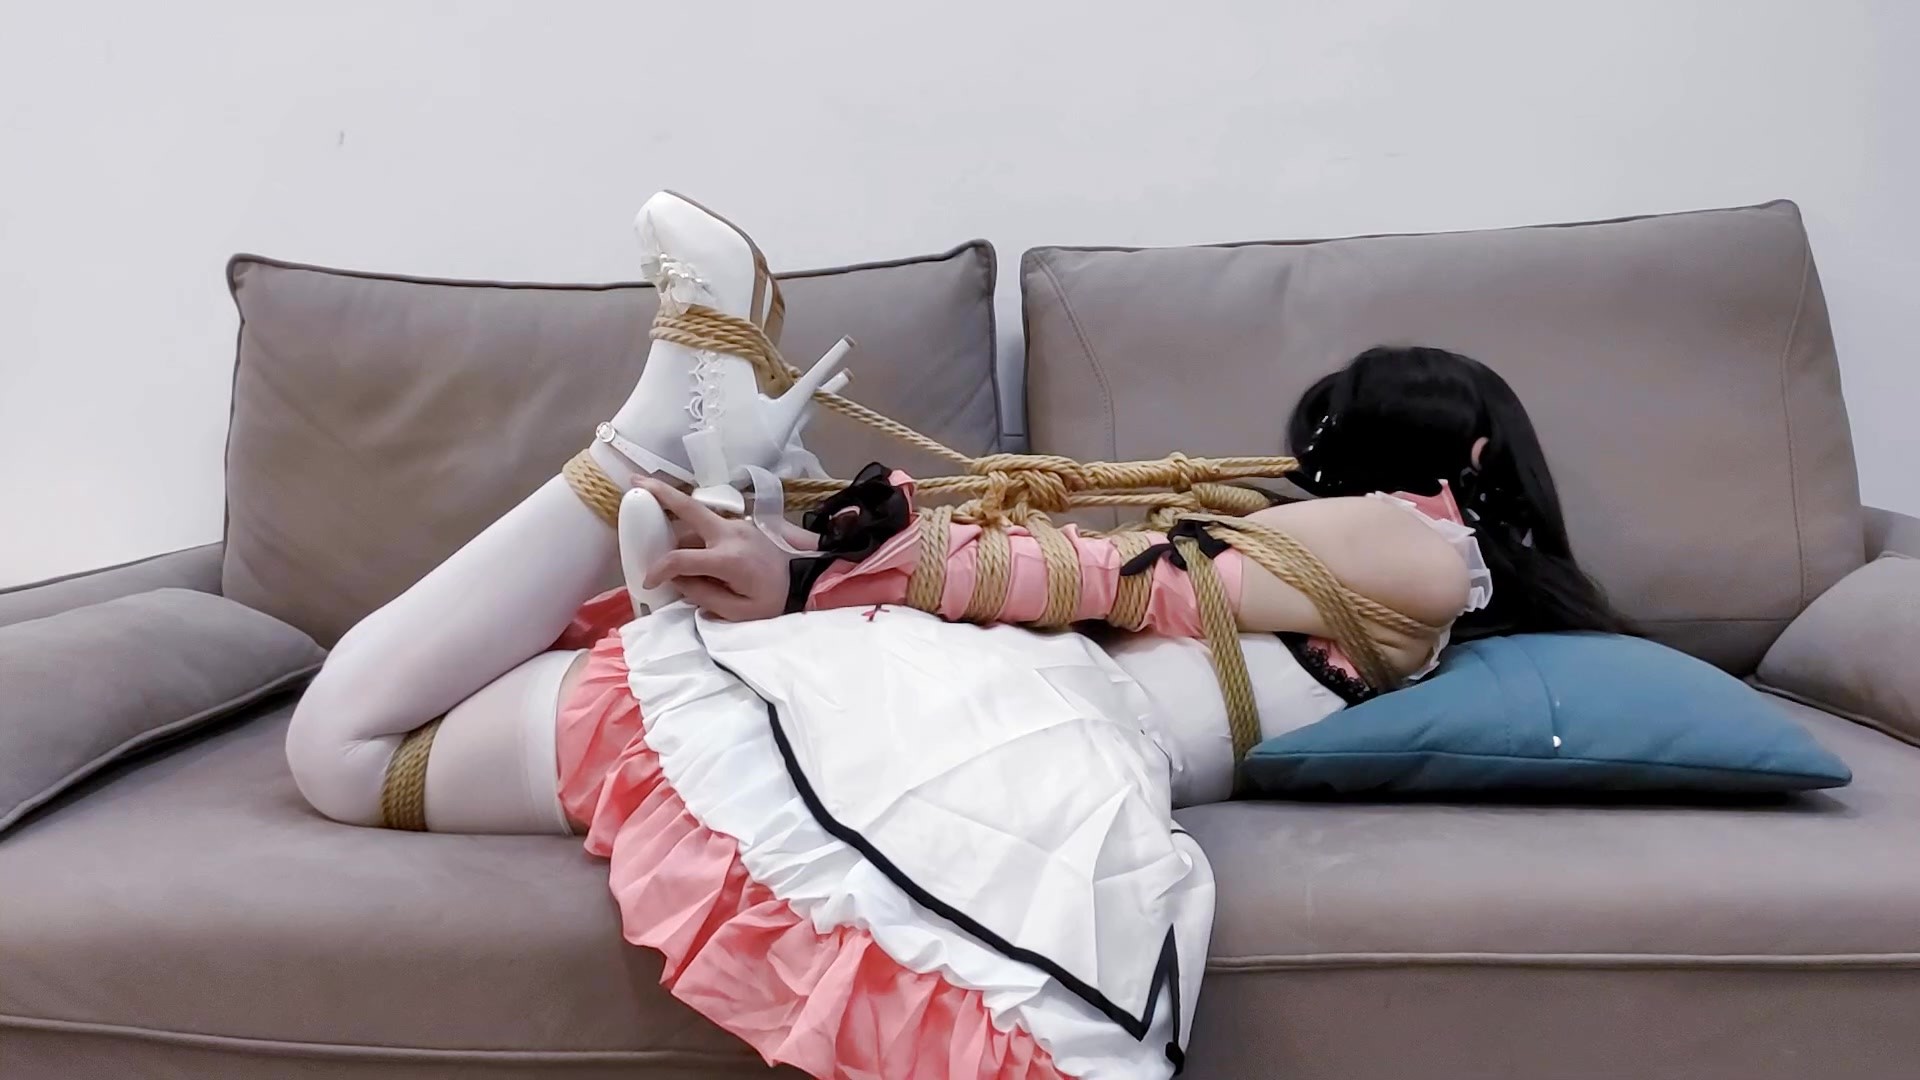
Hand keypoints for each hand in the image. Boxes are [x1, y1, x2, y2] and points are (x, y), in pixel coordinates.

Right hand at [631, 478, 796, 620]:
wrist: (808, 581)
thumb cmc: (774, 601)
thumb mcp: (739, 612)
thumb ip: (704, 597)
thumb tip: (678, 581)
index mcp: (729, 559)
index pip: (681, 559)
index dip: (659, 569)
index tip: (649, 582)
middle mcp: (732, 533)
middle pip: (690, 507)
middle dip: (661, 492)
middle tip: (636, 480)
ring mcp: (740, 524)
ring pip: (698, 516)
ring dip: (676, 517)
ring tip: (653, 515)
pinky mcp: (744, 523)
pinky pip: (712, 523)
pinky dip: (694, 528)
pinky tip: (686, 537)